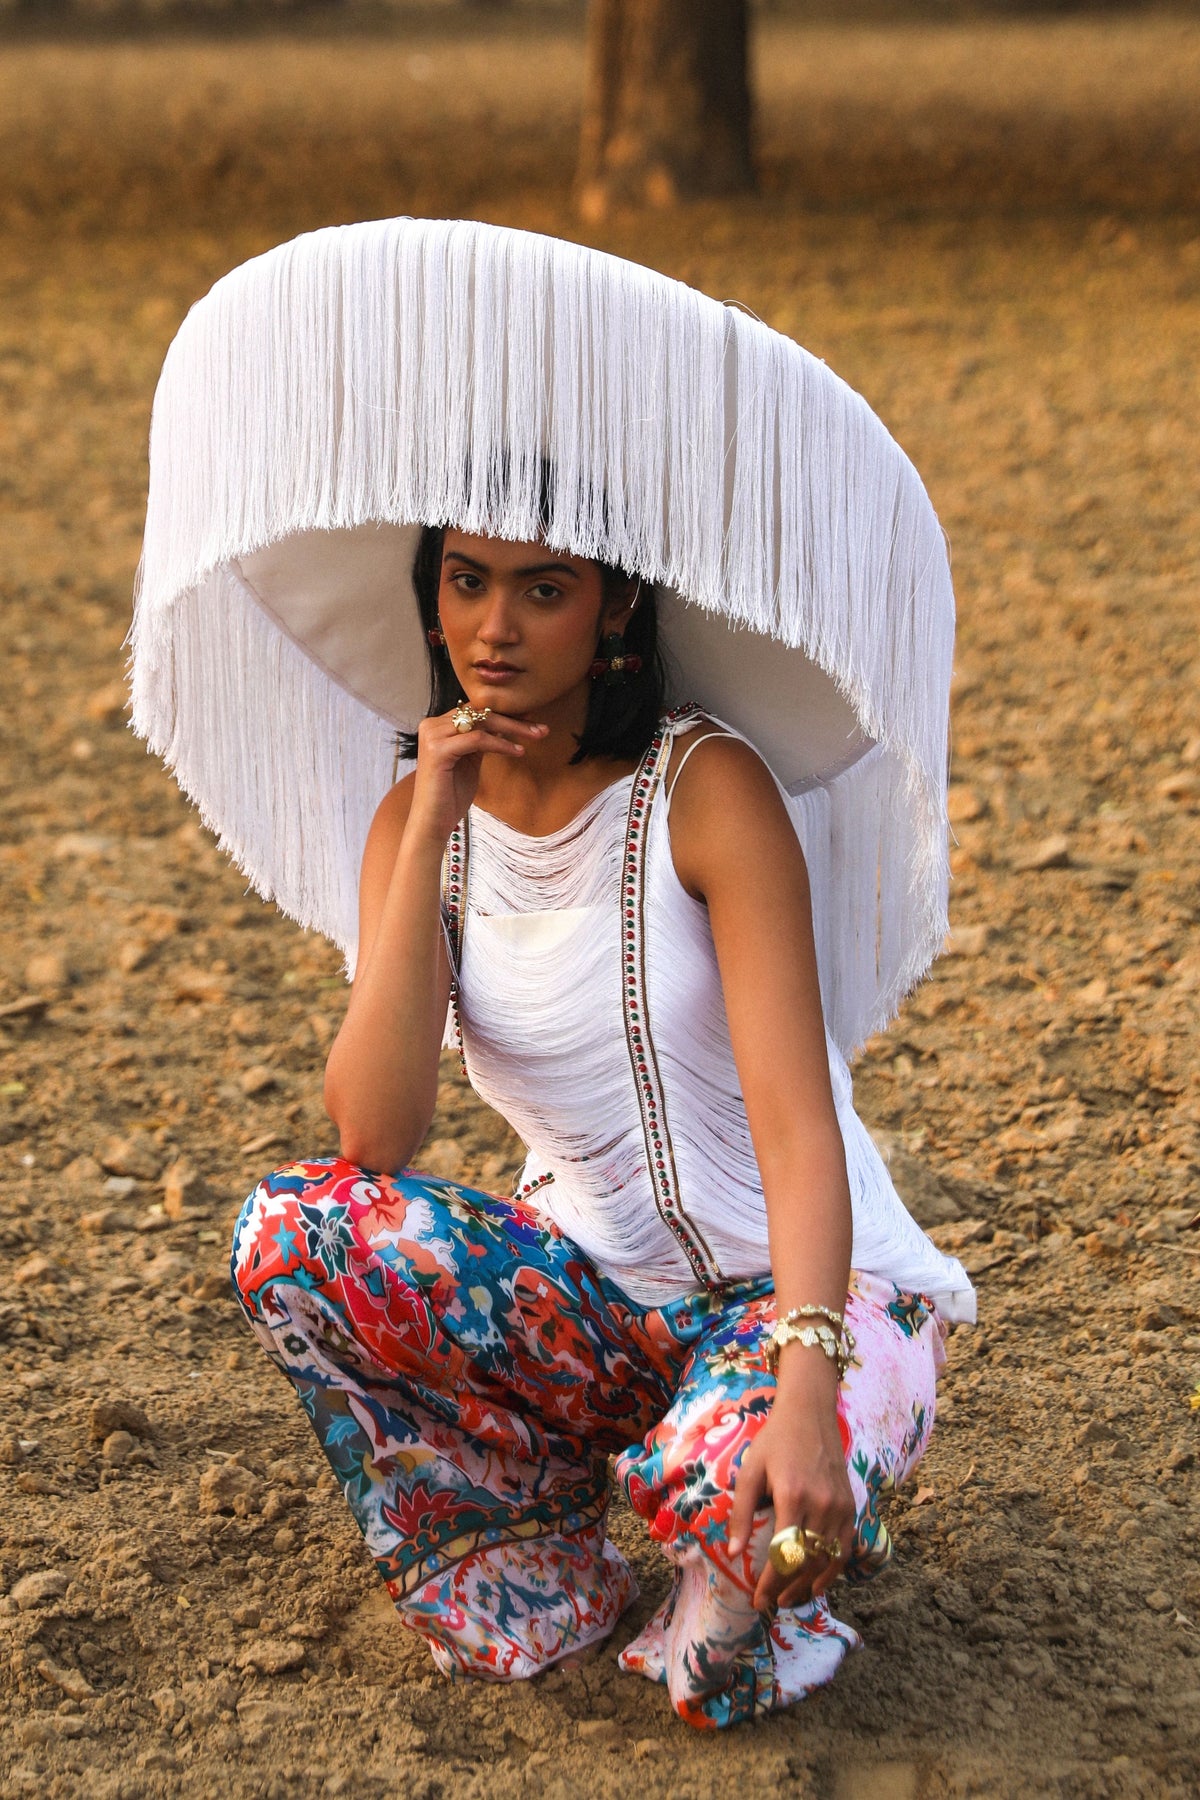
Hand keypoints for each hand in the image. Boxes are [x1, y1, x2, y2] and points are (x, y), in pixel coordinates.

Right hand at [405, 707, 547, 846]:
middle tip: (541, 728)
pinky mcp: (438, 749)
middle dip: (514, 719)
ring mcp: (433, 735)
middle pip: (480, 713)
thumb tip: (505, 725)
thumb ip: (481, 741)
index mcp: (438, 725)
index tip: (532, 719)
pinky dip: (501, 744)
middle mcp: (432, 725)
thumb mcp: (470, 760)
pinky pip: (478, 740)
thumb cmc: (451, 795)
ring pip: (481, 722)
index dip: (505, 713)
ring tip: (536, 736)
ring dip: (513, 729)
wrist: (433, 822)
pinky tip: (519, 752)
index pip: (476, 710)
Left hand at [726, 1379, 855, 1612]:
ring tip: (789, 1599)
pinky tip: (818, 1584)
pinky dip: (832, 1570)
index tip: (758, 1600)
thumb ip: (742, 1512)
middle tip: (769, 1603)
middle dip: (787, 1588)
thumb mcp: (751, 1471)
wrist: (810, 1414)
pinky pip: (844, 1548)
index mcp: (793, 1497)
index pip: (784, 1554)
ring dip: (808, 1584)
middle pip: (806, 1562)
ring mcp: (839, 1507)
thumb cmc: (775, 1441)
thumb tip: (732, 1552)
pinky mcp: (850, 1506)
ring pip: (827, 1559)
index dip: (771, 1582)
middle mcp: (821, 1505)